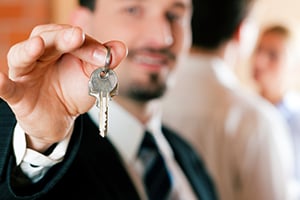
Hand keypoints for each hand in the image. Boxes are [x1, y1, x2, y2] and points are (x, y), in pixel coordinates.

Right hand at [0, 24, 126, 151]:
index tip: (106, 56)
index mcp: (60, 47)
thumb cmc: (73, 92)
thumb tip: (121, 47)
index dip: (88, 45)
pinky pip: (6, 88)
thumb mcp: (92, 78)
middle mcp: (40, 54)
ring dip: (29, 50)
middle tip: (78, 36)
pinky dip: (0, 83)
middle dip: (63, 37)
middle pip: (47, 38)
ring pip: (22, 56)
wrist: (60, 119)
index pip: (73, 38)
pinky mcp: (18, 94)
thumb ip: (104, 63)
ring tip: (38, 45)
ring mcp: (27, 73)